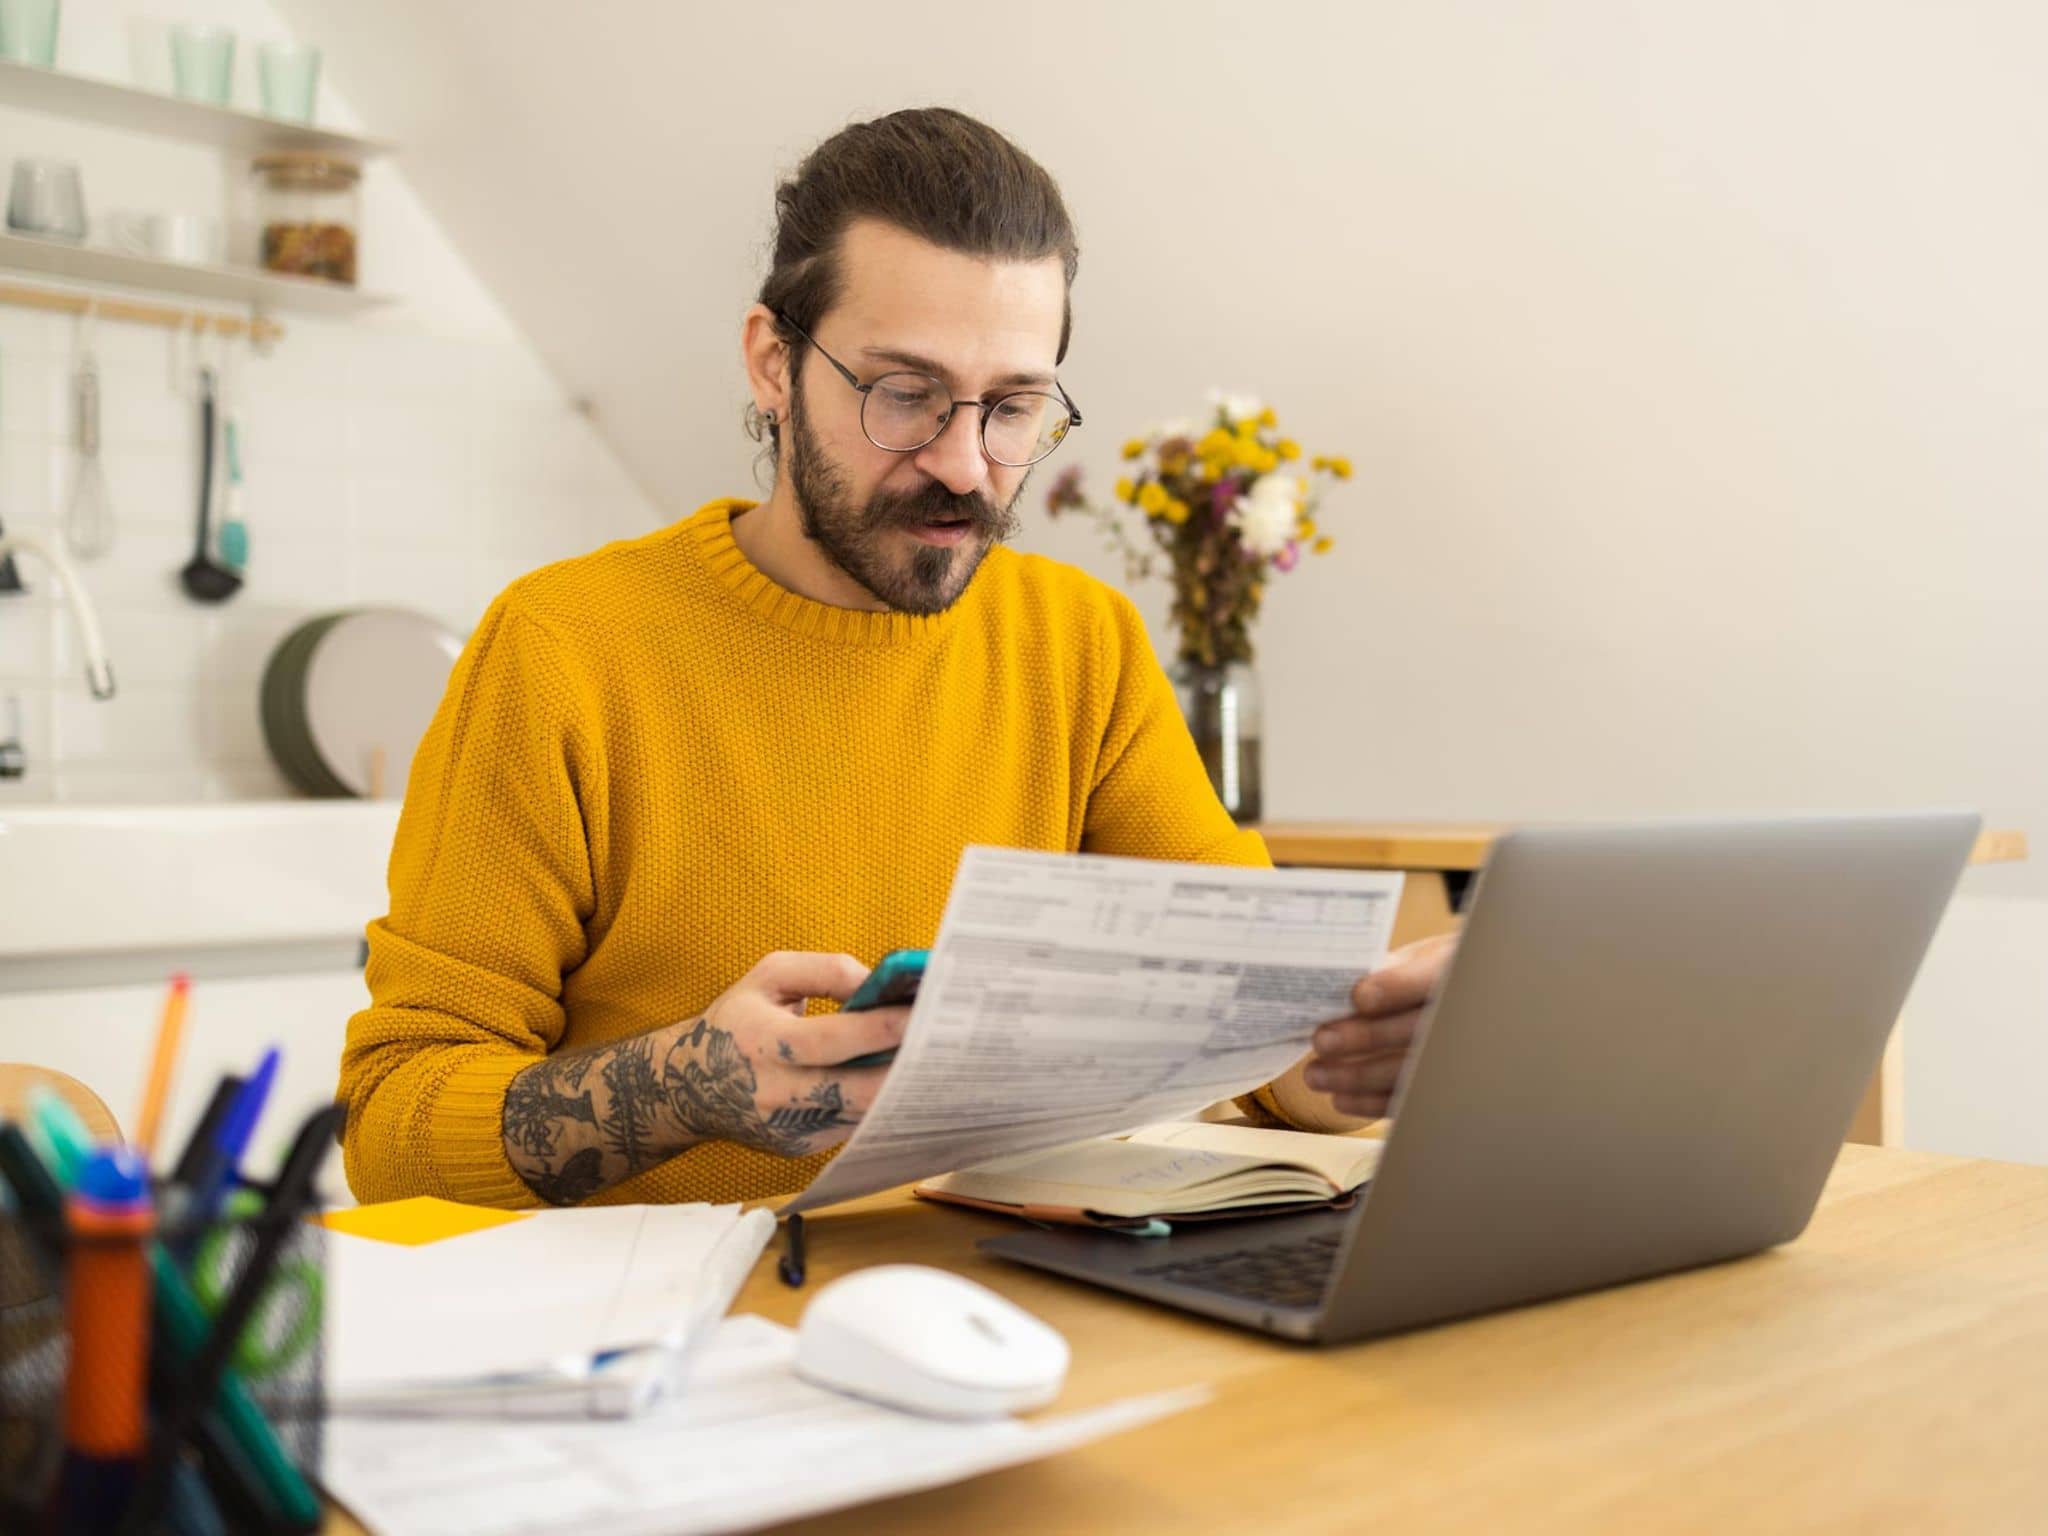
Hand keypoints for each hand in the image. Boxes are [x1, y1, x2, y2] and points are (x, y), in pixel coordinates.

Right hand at [503, 951, 908, 1204]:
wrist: (686, 1085)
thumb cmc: (737, 1020)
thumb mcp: (768, 976)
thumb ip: (823, 970)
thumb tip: (876, 982)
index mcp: (764, 1042)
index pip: (833, 1039)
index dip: (883, 1028)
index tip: (926, 1014)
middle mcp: (776, 1093)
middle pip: (857, 1092)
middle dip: (907, 1071)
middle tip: (952, 1048)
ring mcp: (789, 1129)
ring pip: (862, 1117)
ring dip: (905, 1094)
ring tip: (945, 1067)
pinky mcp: (800, 1149)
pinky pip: (853, 1129)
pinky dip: (884, 1110)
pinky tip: (914, 1088)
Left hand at [1302, 934, 1456, 1119]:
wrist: (1450, 999)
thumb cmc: (1418, 975)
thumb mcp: (1408, 960)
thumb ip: (1382, 970)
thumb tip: (1336, 983)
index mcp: (1448, 973)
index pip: (1429, 979)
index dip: (1397, 988)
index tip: (1360, 996)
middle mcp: (1457, 1017)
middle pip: (1415, 1032)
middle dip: (1365, 1037)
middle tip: (1322, 1040)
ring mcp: (1451, 1056)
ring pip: (1407, 1071)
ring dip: (1357, 1077)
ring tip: (1315, 1075)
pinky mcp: (1436, 1087)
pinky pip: (1406, 1100)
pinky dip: (1369, 1103)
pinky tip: (1339, 1098)